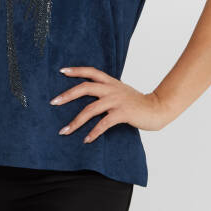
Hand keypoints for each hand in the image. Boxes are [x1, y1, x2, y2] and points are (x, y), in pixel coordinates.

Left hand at [50, 66, 169, 142]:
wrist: (157, 108)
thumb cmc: (137, 102)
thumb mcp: (121, 91)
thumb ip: (107, 90)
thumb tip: (90, 95)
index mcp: (111, 82)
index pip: (91, 71)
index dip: (76, 70)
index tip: (62, 71)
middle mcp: (112, 89)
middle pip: (85, 88)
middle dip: (67, 95)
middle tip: (53, 102)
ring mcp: (117, 101)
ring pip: (90, 109)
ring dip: (75, 121)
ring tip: (64, 131)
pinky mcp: (122, 113)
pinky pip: (103, 124)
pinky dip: (93, 132)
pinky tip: (86, 139)